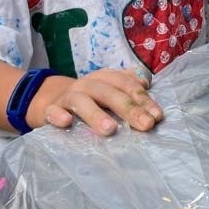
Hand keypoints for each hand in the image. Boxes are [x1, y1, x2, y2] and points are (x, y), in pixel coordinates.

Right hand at [34, 67, 163, 135]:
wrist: (53, 101)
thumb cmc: (92, 100)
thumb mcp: (110, 91)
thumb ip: (129, 89)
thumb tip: (146, 83)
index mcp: (105, 78)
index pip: (126, 85)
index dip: (143, 99)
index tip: (157, 116)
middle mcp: (88, 84)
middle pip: (109, 93)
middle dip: (129, 108)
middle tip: (145, 125)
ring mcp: (69, 97)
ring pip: (82, 102)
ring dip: (96, 114)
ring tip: (110, 129)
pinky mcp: (51, 110)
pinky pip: (53, 111)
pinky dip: (58, 116)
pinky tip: (67, 122)